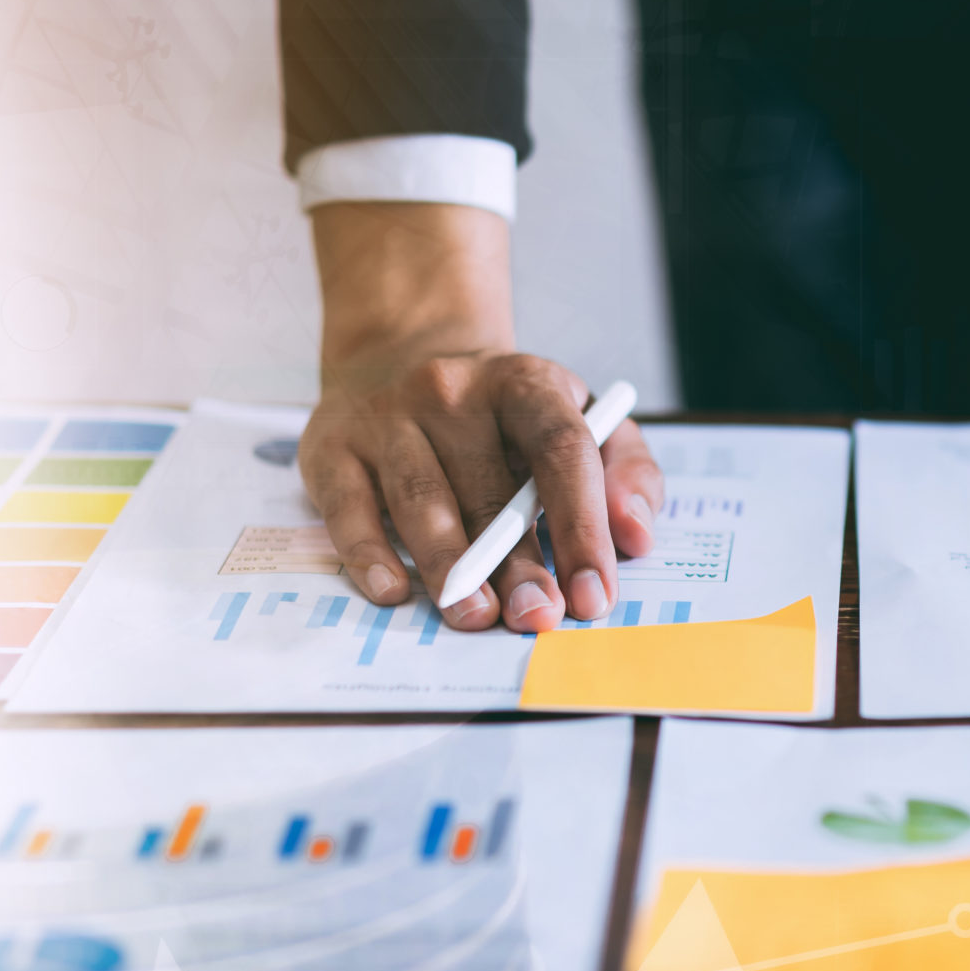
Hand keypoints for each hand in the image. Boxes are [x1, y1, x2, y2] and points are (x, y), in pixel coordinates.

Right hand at [300, 203, 662, 631]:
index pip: (562, 451)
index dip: (582, 526)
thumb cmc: (508, 416)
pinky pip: (348, 506)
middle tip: (537, 619)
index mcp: (525, 383)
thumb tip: (636, 537)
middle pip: (490, 488)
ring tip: (474, 618)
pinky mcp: (333, 446)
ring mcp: (388, 418)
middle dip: (516, 564)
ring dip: (449, 566)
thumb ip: (624, 473)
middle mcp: (453, 392)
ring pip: (421, 500)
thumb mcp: (581, 417)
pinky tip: (393, 591)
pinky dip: (369, 553)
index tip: (594, 594)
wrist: (404, 351)